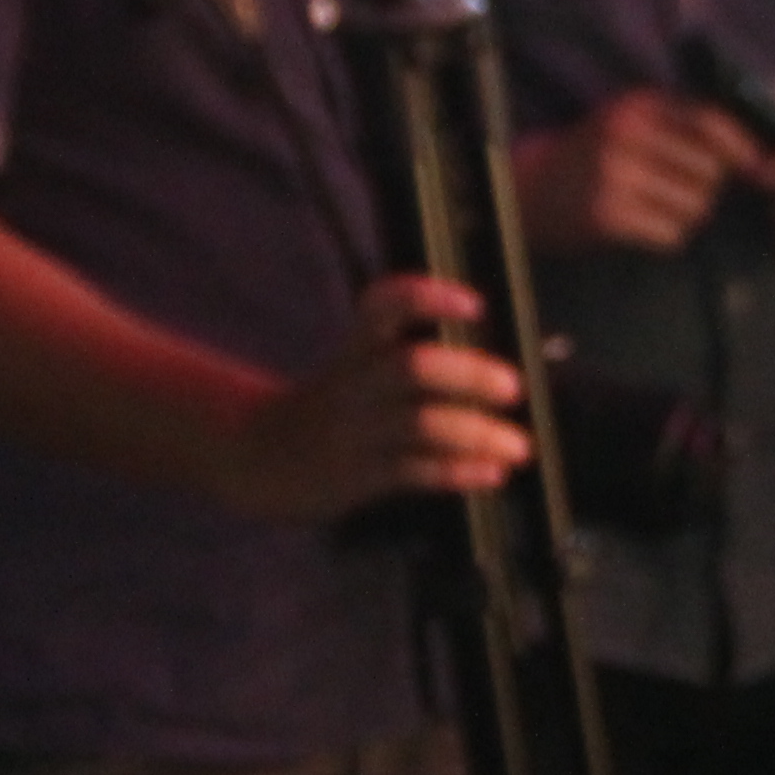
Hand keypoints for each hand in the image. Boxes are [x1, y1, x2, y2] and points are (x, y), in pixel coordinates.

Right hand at [229, 275, 526, 520]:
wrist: (254, 457)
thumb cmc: (325, 407)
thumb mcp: (351, 368)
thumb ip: (403, 357)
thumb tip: (490, 367)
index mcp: (355, 348)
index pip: (385, 304)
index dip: (428, 298)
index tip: (474, 303)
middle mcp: (354, 384)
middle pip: (413, 366)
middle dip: (469, 374)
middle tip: (513, 387)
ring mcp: (354, 432)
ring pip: (421, 425)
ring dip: (478, 434)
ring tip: (520, 446)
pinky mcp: (355, 477)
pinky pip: (413, 472)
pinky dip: (458, 472)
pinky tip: (492, 472)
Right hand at [513, 89, 756, 255]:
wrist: (530, 190)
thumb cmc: (593, 155)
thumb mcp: (630, 122)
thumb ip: (681, 125)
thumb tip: (752, 149)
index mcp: (638, 105)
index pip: (710, 121)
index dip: (742, 147)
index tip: (754, 166)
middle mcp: (627, 135)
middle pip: (710, 169)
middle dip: (708, 186)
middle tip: (684, 192)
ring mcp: (616, 175)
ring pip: (696, 205)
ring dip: (689, 214)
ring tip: (661, 209)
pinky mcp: (608, 216)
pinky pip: (672, 233)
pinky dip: (668, 236)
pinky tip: (645, 226)